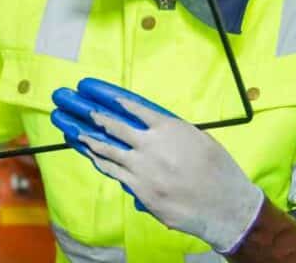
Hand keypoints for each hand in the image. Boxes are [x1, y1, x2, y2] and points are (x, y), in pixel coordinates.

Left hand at [50, 79, 264, 253]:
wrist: (225, 206)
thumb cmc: (218, 171)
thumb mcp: (200, 139)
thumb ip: (174, 131)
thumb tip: (154, 127)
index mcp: (169, 127)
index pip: (133, 107)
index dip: (110, 97)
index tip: (92, 89)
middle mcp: (152, 145)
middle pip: (113, 126)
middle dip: (90, 114)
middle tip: (73, 105)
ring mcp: (143, 169)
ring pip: (107, 150)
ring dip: (87, 138)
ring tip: (71, 129)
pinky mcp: (140, 189)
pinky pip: (113, 172)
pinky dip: (100, 161)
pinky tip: (90, 154)